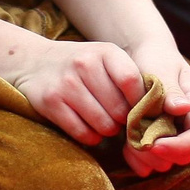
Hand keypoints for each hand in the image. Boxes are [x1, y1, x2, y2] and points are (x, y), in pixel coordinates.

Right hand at [0, 37, 146, 145]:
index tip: (140, 111)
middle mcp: (85, 64)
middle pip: (119, 109)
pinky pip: (82, 133)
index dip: (140, 103)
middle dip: (123, 122)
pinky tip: (88, 128)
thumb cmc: (80, 66)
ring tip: (104, 123)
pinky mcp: (50, 102)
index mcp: (105, 51)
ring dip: (107, 131)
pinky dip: (90, 137)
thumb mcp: (104, 59)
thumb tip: (157, 112)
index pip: (132, 81)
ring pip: (103, 124)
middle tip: (119, 121)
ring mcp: (66, 83)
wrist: (33, 62)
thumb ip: (128, 78)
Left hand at [120, 42, 189, 176]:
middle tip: (135, 143)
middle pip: (185, 154)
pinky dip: (139, 160)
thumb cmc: (154, 56)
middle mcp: (188, 122)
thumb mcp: (161, 67)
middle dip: (160, 154)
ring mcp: (175, 131)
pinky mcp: (159, 137)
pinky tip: (125, 149)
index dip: (179, 145)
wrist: (143, 52)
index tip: (154, 144)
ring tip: (128, 145)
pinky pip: (153, 160)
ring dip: (148, 159)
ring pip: (169, 161)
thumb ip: (171, 88)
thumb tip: (183, 108)